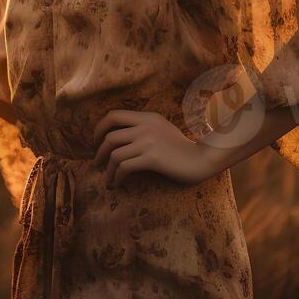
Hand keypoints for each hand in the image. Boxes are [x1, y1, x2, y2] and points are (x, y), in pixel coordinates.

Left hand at [91, 109, 219, 187]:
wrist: (201, 159)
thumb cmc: (181, 148)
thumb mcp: (161, 129)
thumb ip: (142, 128)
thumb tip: (118, 138)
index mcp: (147, 117)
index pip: (113, 115)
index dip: (99, 128)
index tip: (97, 141)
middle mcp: (145, 126)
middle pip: (109, 137)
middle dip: (99, 152)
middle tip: (97, 162)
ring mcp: (148, 142)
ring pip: (114, 154)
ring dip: (107, 169)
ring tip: (108, 179)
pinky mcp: (151, 158)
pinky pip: (124, 167)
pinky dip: (117, 177)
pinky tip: (117, 183)